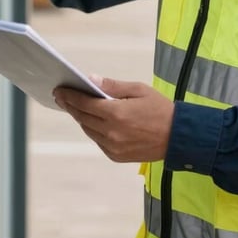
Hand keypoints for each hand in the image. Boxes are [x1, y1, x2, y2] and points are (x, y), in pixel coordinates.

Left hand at [53, 78, 173, 162]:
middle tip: (61, 96)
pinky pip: (98, 141)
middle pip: (83, 117)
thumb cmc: (159, 109)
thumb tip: (92, 80)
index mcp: (116, 114)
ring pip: (88, 130)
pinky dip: (92, 130)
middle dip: (71, 105)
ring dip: (80, 118)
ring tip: (74, 107)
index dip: (70, 96)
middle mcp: (111, 132)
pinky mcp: (116, 156)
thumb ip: (113, 86)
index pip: (85, 103)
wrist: (178, 137)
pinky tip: (91, 120)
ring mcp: (113, 147)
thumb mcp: (138, 89)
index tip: (59, 90)